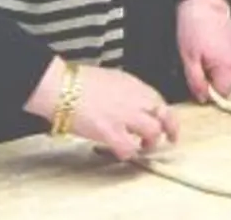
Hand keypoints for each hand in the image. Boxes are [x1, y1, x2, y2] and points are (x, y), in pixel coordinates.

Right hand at [26, 58, 176, 161]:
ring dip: (149, 142)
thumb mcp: (110, 78)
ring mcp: (124, 116)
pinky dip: (127, 153)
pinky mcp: (110, 132)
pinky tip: (121, 152)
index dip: (165, 114)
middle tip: (168, 139)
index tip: (166, 121)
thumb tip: (131, 102)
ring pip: (153, 132)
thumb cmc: (77, 82)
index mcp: (133, 84)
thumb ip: (125, 91)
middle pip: (164, 115)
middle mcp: (133, 99)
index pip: (159, 100)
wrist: (61, 87)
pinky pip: (128, 148)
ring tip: (141, 146)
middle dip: (169, 129)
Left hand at [177, 0, 230, 102]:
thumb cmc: (194, 28)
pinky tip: (213, 49)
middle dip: (214, 80)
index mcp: (226, 65)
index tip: (201, 84)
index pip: (224, 92)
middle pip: (228, 84)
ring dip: (218, 70)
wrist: (203, 4)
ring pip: (230, 73)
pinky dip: (223, 60)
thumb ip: (196, 81)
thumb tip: (203, 98)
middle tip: (200, 66)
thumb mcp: (188, 59)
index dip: (211, 93)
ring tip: (206, 55)